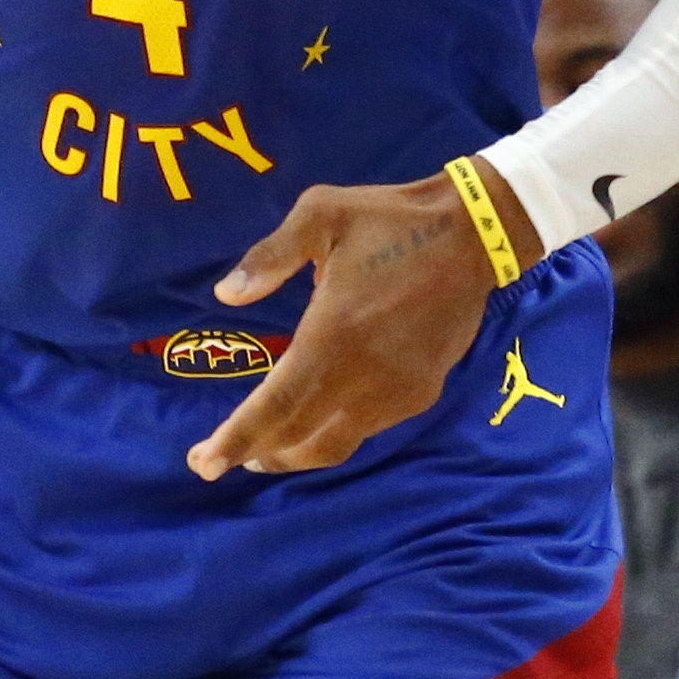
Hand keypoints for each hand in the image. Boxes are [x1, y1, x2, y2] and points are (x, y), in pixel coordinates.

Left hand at [186, 168, 502, 478]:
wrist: (474, 233)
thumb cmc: (389, 220)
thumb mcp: (320, 214)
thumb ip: (269, 257)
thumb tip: (226, 294)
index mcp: (332, 336)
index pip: (276, 407)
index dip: (236, 439)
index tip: (204, 464)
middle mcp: (363, 377)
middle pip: (300, 439)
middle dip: (253, 454)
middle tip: (215, 461)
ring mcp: (396, 392)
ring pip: (335, 444)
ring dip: (292, 453)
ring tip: (259, 450)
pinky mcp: (420, 392)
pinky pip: (366, 429)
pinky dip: (330, 435)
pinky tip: (313, 421)